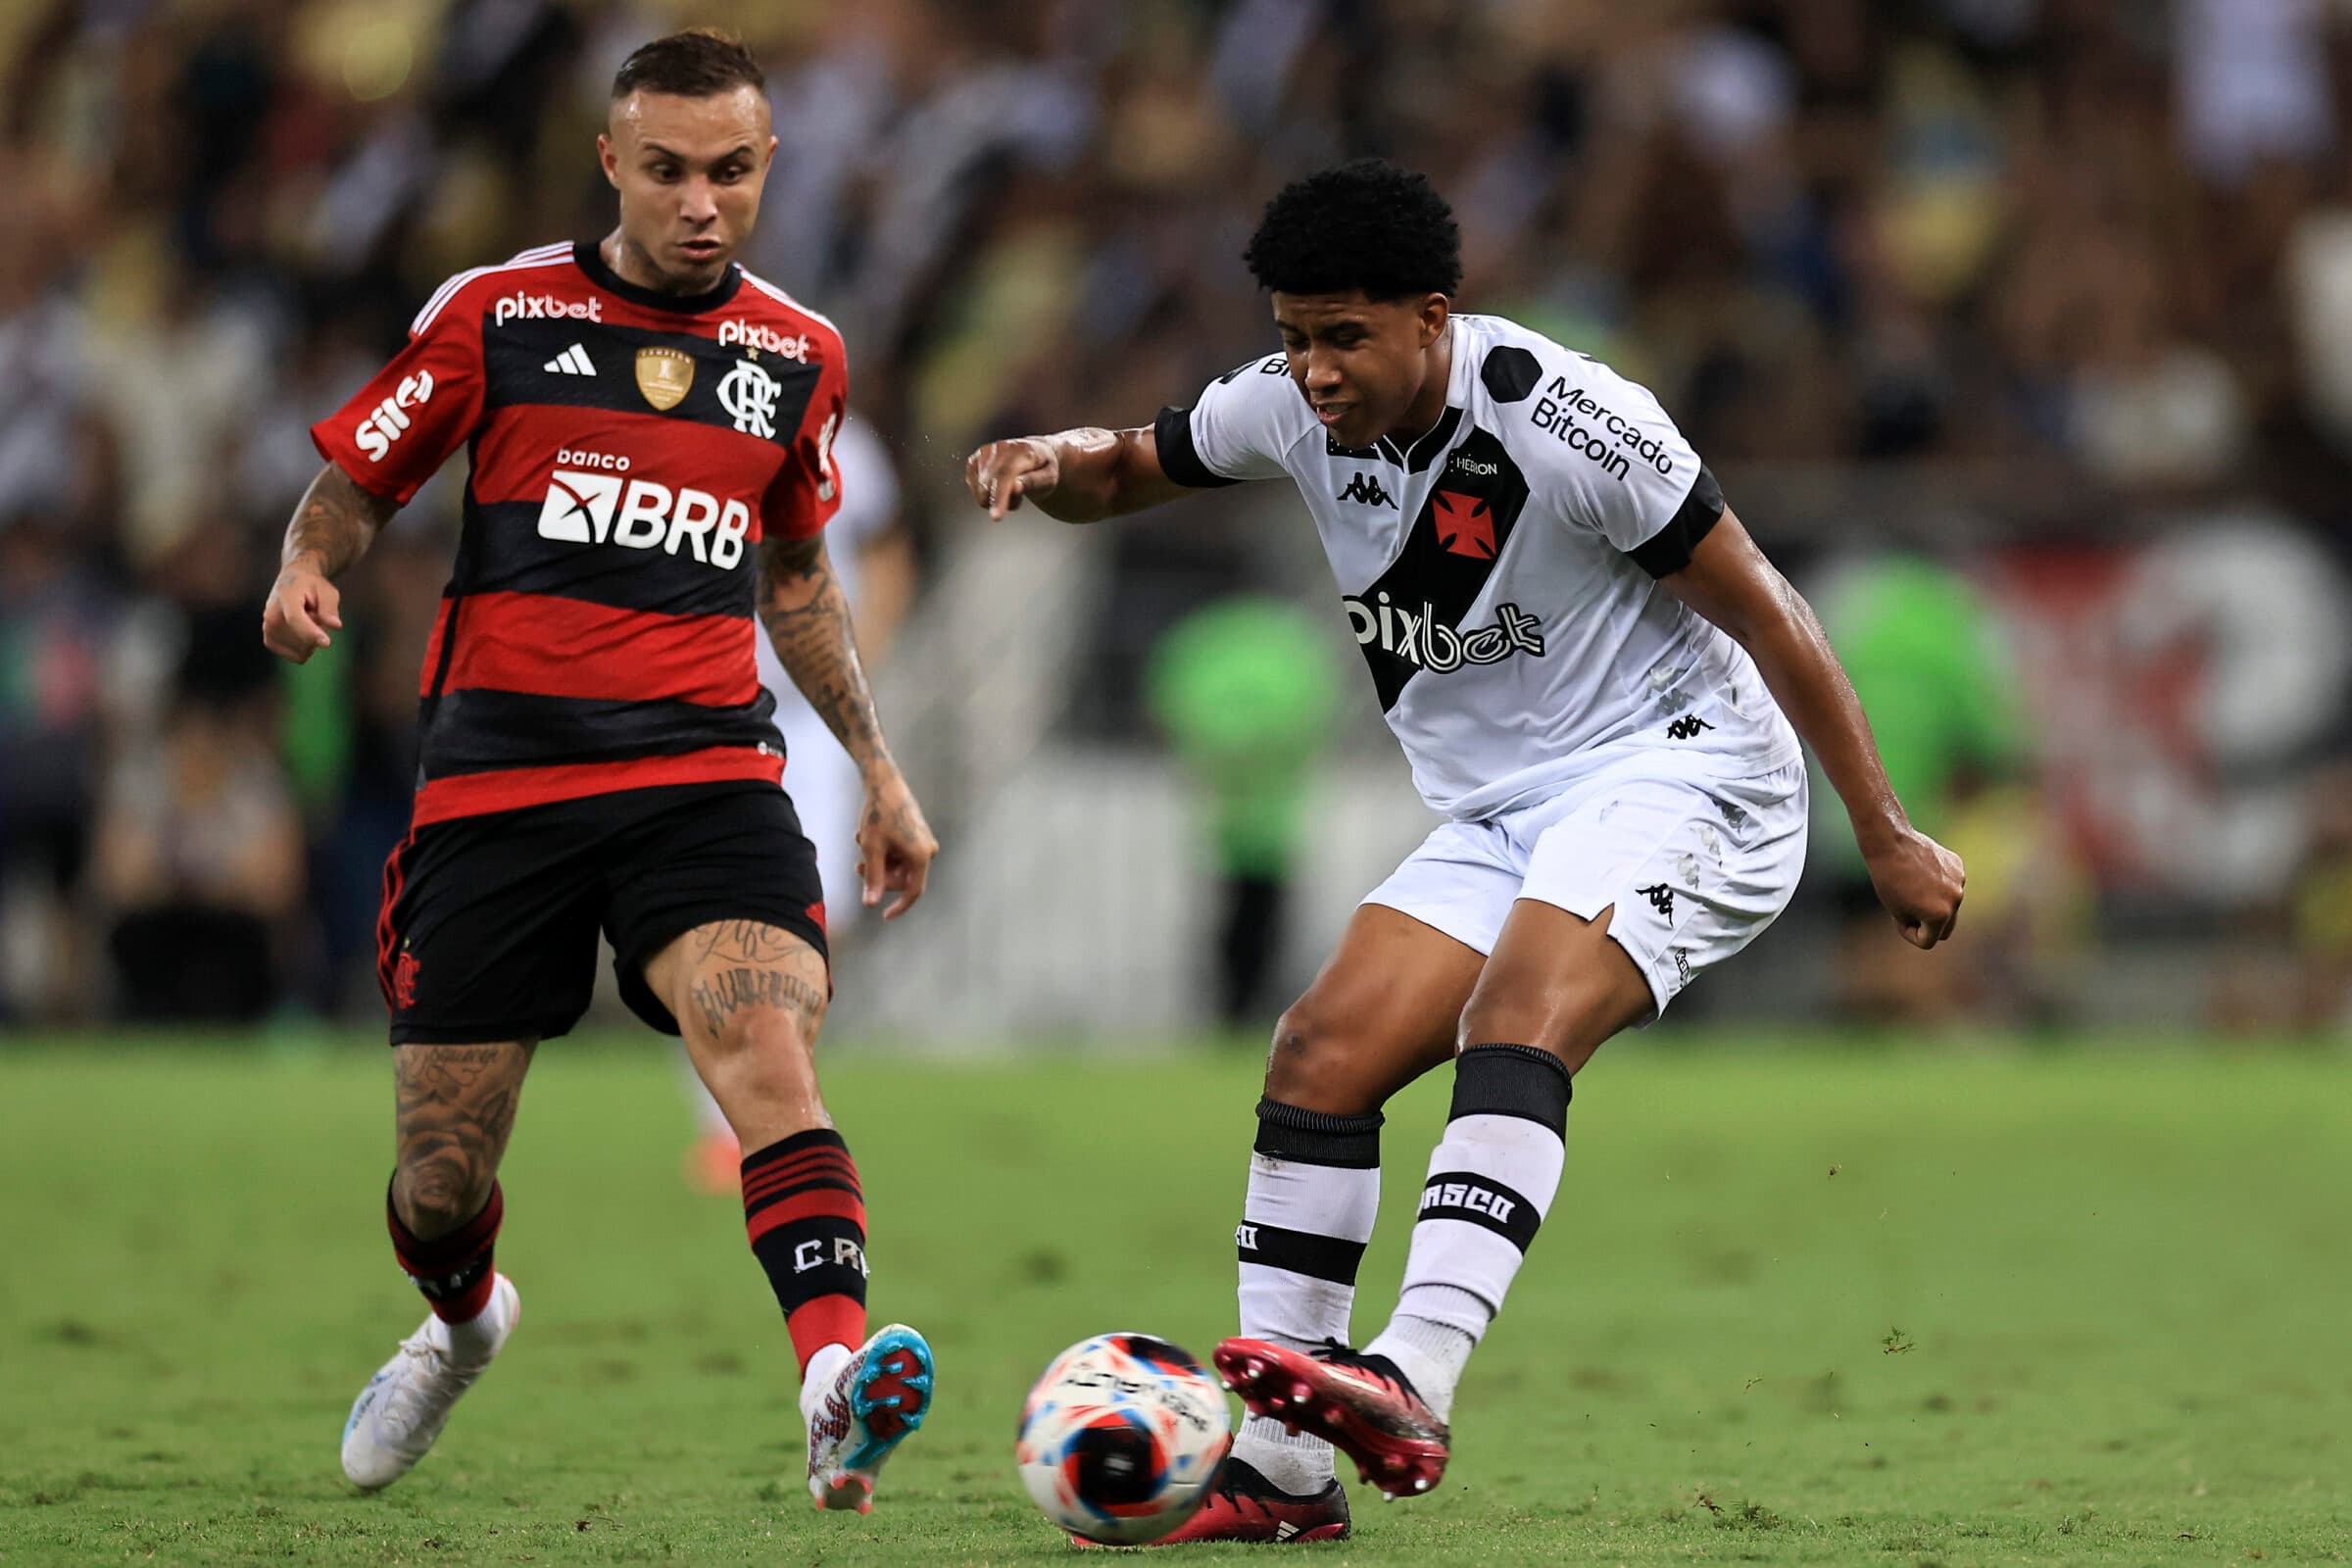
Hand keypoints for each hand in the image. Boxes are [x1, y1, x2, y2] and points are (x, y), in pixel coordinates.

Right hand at [262, 556, 341, 662]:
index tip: (327, 643)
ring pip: (302, 650)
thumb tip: (336, 625)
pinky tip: (302, 631)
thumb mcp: (327, 590)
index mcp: (285, 597)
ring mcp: (268, 629)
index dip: (311, 633)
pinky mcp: (269, 640)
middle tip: (315, 614)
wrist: (291, 583)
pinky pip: (297, 656)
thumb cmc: (312, 587)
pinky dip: (305, 647)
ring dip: (312, 639)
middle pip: (303, 639)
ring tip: (308, 621)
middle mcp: (271, 614)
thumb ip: (330, 607)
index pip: (295, 619)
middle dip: (319, 630)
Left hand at [856, 771, 938, 920]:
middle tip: (858, 867)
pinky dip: (884, 850)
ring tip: (860, 844)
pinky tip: (867, 836)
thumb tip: (870, 904)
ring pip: (898, 865)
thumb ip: (872, 877)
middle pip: (902, 879)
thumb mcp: (872, 849)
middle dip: (880, 875)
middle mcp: (928, 850)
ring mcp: (924, 842)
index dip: (899, 907)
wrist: (884, 783)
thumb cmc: (878, 814)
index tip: (884, 917)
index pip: (913, 892)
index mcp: (921, 856)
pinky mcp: (918, 835)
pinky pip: (900, 853)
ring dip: (878, 861)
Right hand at [965, 438, 1058, 519]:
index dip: (999, 496)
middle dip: (1003, 501)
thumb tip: (1015, 487)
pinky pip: (974, 489)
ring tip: (1011, 491)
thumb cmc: (1042, 469)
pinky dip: (987, 495)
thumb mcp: (1049, 478)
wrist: (1034, 455)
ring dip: (995, 499)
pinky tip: (999, 488)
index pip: (1006, 474)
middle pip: (989, 484)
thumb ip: (1033, 482)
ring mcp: (984, 453)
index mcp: (1022, 450)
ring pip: (980, 490)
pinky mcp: (973, 461)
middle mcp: (999, 448)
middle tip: (1019, 497)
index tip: (996, 517)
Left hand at [1865, 826, 1965, 948]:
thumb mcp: (1899, 912)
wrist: (1890, 844)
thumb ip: (1920, 924)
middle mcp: (1955, 900)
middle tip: (1908, 908)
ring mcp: (1959, 882)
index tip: (1898, 918)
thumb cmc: (1889, 881)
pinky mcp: (1959, 867)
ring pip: (1948, 904)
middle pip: (1946, 927)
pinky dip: (1938, 883)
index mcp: (1940, 915)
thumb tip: (1936, 927)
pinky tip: (1922, 871)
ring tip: (1912, 886)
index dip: (1909, 932)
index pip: (1928, 940)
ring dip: (1933, 902)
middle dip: (1928, 923)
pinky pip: (1950, 884)